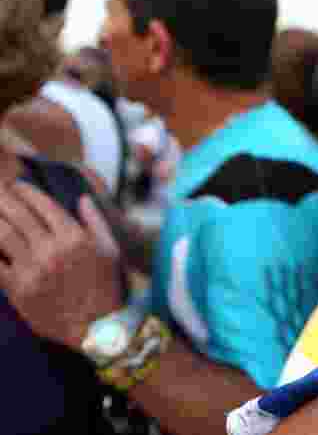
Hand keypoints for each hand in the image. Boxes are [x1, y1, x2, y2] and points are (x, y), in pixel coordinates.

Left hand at [0, 181, 123, 349]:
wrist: (97, 329)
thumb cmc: (108, 287)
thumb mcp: (111, 250)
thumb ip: (95, 221)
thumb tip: (82, 198)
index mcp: (75, 237)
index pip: (44, 204)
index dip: (27, 191)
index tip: (17, 184)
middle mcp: (51, 249)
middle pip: (18, 215)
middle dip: (4, 198)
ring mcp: (32, 269)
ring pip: (2, 235)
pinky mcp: (17, 289)